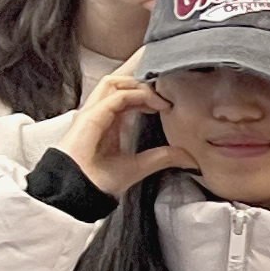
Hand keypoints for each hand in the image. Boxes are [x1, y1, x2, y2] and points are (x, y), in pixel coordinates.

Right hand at [61, 72, 192, 198]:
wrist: (80, 191)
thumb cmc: (100, 180)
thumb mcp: (140, 166)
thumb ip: (162, 157)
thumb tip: (189, 158)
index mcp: (107, 120)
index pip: (124, 93)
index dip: (146, 90)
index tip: (169, 100)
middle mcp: (99, 112)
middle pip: (118, 81)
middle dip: (142, 78)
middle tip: (167, 87)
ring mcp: (93, 112)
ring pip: (114, 82)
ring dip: (139, 84)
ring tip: (161, 97)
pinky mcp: (90, 117)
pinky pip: (115, 96)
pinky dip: (136, 95)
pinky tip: (155, 104)